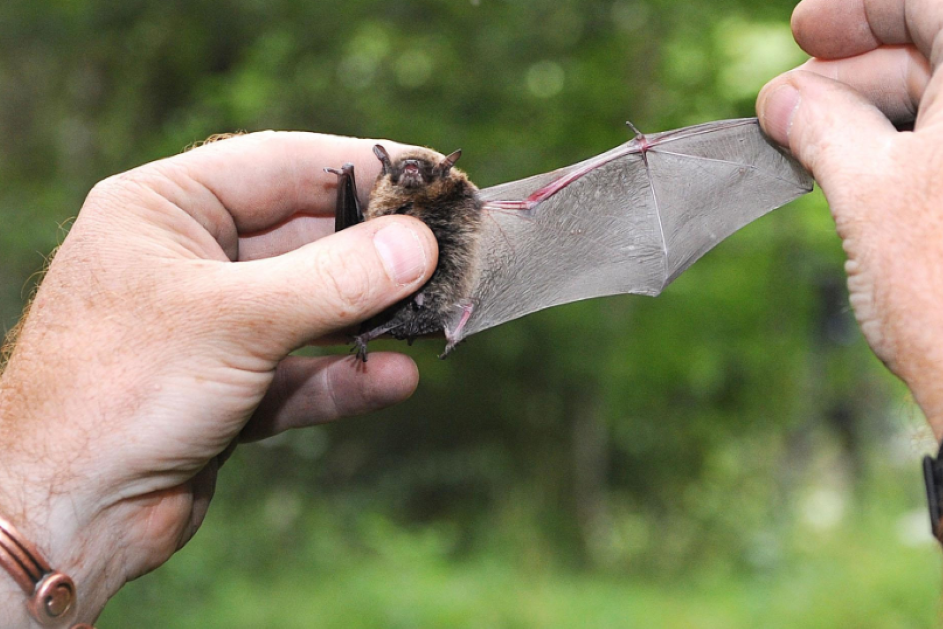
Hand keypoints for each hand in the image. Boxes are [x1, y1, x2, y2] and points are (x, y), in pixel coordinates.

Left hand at [0, 132, 437, 625]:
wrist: (62, 515)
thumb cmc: (117, 391)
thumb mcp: (233, 320)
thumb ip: (333, 279)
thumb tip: (418, 245)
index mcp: (167, 208)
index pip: (283, 163)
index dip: (365, 167)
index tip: (434, 174)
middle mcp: (191, 258)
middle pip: (307, 236)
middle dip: (377, 251)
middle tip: (449, 253)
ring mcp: (213, 324)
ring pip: (312, 305)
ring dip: (370, 316)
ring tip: (434, 315)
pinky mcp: (231, 385)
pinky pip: (303, 369)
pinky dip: (346, 376)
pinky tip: (395, 380)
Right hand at [756, 0, 942, 436]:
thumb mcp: (867, 191)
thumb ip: (820, 125)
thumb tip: (781, 96)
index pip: (928, 0)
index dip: (858, 6)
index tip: (803, 30)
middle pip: (936, 49)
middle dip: (854, 72)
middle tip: (785, 110)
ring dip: (871, 117)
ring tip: (806, 148)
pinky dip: (902, 153)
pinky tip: (856, 174)